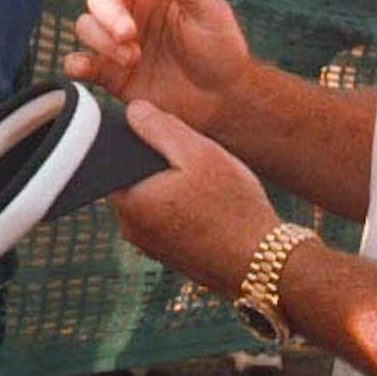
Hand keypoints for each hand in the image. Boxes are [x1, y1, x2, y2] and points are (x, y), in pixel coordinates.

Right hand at [65, 0, 251, 134]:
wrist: (220, 100)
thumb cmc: (220, 49)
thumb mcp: (208, 10)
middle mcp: (131, 10)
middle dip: (108, 14)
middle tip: (128, 34)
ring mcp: (118, 41)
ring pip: (86, 27)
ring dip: (101, 41)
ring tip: (132, 59)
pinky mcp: (111, 72)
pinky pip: (81, 62)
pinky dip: (76, 64)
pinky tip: (86, 68)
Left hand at [108, 101, 275, 297]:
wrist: (263, 265)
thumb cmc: (233, 208)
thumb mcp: (198, 153)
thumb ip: (159, 127)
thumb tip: (133, 111)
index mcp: (128, 202)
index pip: (113, 158)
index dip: (141, 139)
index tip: (169, 138)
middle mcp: (130, 229)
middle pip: (133, 178)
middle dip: (159, 164)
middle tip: (197, 163)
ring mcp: (149, 246)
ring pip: (152, 198)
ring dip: (174, 186)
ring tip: (209, 186)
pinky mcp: (168, 255)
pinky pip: (167, 219)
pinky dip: (185, 208)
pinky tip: (213, 207)